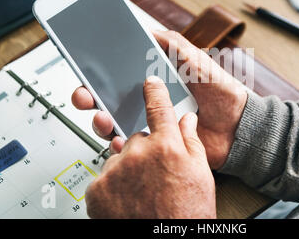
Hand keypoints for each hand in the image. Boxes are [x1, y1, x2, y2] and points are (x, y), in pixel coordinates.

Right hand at [72, 30, 247, 168]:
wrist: (237, 125)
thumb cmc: (220, 90)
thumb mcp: (196, 59)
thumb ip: (173, 45)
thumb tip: (147, 29)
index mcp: (153, 80)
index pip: (117, 74)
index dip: (98, 72)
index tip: (85, 67)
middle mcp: (146, 101)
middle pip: (107, 99)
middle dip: (89, 96)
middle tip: (85, 94)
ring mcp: (149, 123)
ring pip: (114, 123)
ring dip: (101, 120)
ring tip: (103, 117)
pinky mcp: (156, 144)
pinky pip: (132, 145)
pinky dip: (120, 144)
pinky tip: (119, 139)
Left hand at [85, 76, 215, 217]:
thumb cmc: (187, 213)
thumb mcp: (201, 174)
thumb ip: (191, 141)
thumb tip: (187, 120)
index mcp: (166, 146)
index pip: (158, 108)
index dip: (154, 93)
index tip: (150, 84)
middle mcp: (138, 154)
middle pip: (137, 137)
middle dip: (145, 150)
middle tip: (155, 173)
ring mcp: (115, 171)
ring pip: (120, 158)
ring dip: (128, 168)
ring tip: (143, 191)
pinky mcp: (97, 189)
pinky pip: (104, 176)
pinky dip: (113, 184)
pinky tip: (129, 198)